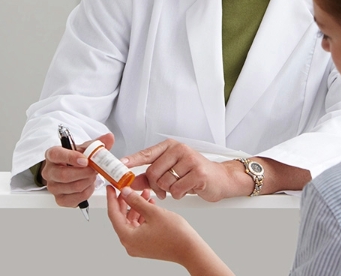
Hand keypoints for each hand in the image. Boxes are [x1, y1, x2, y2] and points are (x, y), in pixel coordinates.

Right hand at [41, 132, 113, 207]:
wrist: (72, 170)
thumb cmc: (76, 159)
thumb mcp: (85, 148)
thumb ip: (97, 143)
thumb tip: (109, 137)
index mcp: (52, 155)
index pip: (57, 155)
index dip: (71, 158)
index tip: (85, 160)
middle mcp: (49, 171)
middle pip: (64, 175)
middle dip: (84, 172)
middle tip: (94, 169)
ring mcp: (53, 187)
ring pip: (73, 187)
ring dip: (88, 182)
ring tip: (92, 176)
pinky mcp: (60, 199)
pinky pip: (76, 198)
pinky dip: (87, 192)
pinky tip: (89, 185)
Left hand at [106, 186, 202, 262]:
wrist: (190, 249)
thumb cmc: (175, 235)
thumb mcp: (153, 212)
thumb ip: (136, 201)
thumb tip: (125, 193)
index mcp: (128, 237)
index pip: (113, 214)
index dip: (111, 198)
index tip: (110, 188)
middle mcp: (130, 244)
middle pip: (121, 218)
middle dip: (125, 201)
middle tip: (126, 188)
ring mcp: (138, 245)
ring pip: (131, 221)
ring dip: (136, 207)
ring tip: (144, 194)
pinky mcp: (145, 244)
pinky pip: (139, 227)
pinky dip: (142, 215)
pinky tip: (149, 204)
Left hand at [121, 139, 242, 201]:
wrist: (221, 179)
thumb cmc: (195, 174)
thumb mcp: (171, 172)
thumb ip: (150, 177)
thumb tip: (130, 182)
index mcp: (170, 147)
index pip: (146, 153)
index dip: (131, 160)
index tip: (119, 165)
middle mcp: (179, 150)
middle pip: (153, 172)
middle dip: (156, 186)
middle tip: (163, 190)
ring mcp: (189, 159)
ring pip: (164, 182)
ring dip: (169, 191)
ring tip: (179, 187)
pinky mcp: (198, 172)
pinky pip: (177, 189)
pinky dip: (179, 194)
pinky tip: (187, 189)